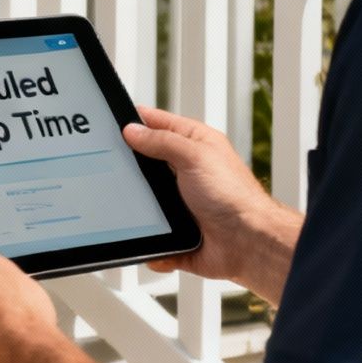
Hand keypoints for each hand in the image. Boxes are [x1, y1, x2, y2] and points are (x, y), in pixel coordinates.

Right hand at [123, 106, 300, 302]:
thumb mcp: (194, 156)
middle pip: (147, 161)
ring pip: (146, 199)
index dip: (137, 120)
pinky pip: (153, 233)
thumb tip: (133, 131)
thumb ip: (161, 141)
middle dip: (132, 167)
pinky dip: (151, 237)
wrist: (248, 243)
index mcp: (195, 146)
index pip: (159, 124)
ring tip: (135, 206)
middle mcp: (188, 171)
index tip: (113, 122)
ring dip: (139, 206)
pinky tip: (153, 235)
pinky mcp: (178, 230)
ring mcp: (182, 202)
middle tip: (117, 166)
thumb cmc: (235, 198)